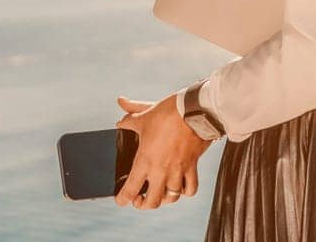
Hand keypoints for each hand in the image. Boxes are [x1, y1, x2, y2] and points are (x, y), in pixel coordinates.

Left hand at [113, 92, 213, 209]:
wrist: (194, 111)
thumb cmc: (167, 114)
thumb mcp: (144, 116)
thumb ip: (130, 118)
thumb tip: (121, 110)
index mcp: (145, 160)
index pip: (131, 188)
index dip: (123, 199)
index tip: (121, 200)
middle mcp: (161, 170)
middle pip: (152, 202)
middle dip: (144, 204)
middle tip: (140, 200)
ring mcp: (177, 171)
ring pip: (171, 198)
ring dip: (164, 199)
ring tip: (160, 194)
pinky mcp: (192, 167)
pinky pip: (190, 188)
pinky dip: (185, 191)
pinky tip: (180, 187)